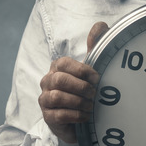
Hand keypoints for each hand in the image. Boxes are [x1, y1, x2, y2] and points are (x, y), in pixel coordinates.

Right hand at [38, 21, 107, 142]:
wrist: (78, 120)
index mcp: (57, 67)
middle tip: (94, 94)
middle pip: (60, 80)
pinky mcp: (47, 117)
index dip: (82, 70)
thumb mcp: (91, 69)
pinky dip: (76, 115)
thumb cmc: (83, 92)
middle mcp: (47, 81)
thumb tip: (101, 25)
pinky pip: (60, 115)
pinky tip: (86, 116)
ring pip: (58, 97)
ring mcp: (45, 99)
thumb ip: (95, 46)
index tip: (97, 78)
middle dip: (81, 87)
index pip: (64, 64)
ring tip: (91, 106)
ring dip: (79, 102)